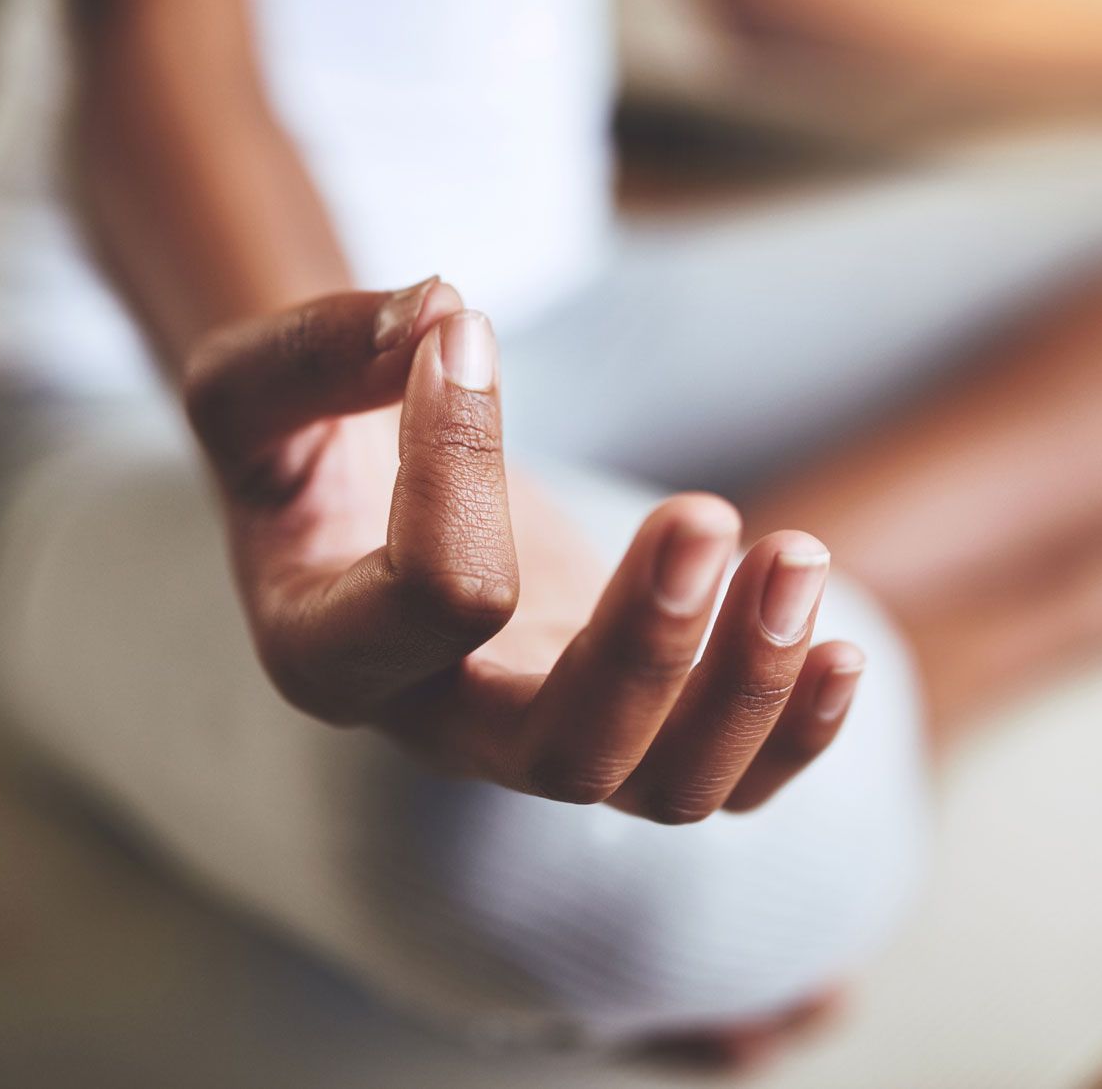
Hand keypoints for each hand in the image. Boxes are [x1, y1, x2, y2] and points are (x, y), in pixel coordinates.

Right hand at [181, 278, 865, 821]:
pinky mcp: (634, 721)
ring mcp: (550, 737)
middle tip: (703, 515)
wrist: (362, 497)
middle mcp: (449, 729)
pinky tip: (841, 646)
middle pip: (570, 754)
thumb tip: (446, 314)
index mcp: (337, 658)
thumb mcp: (260, 385)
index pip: (435, 598)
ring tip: (795, 557)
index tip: (465, 333)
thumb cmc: (308, 443)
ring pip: (670, 788)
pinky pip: (732, 782)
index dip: (461, 456)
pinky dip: (798, 734)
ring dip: (752, 685)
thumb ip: (319, 351)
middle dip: (654, 647)